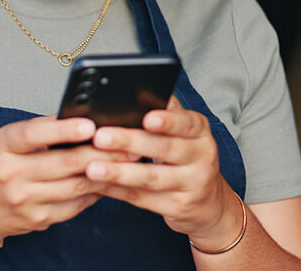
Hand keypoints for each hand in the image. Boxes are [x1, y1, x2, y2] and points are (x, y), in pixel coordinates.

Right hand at [0, 116, 128, 248]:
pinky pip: (75, 204)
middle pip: (64, 162)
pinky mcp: (38, 219)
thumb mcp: (8, 142)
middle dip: (101, 153)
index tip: (90, 124)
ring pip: (76, 185)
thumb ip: (41, 131)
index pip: (34, 134)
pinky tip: (107, 182)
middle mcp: (11, 173)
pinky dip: (95, 192)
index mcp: (3, 146)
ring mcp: (24, 200)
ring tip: (126, 161)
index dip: (63, 129)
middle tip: (127, 144)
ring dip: (105, 173)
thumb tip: (83, 120)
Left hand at [84, 97, 244, 249]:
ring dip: (118, 172)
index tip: (147, 118)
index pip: (186, 123)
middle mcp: (201, 157)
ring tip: (92, 167)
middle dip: (129, 142)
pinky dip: (117, 190)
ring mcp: (192, 185)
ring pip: (151, 178)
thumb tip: (137, 93)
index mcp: (201, 133)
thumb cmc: (187, 158)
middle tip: (100, 137)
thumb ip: (165, 115)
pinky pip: (142, 198)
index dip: (167, 121)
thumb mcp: (185, 134)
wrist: (208, 203)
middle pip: (164, 148)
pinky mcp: (177, 207)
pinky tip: (98, 185)